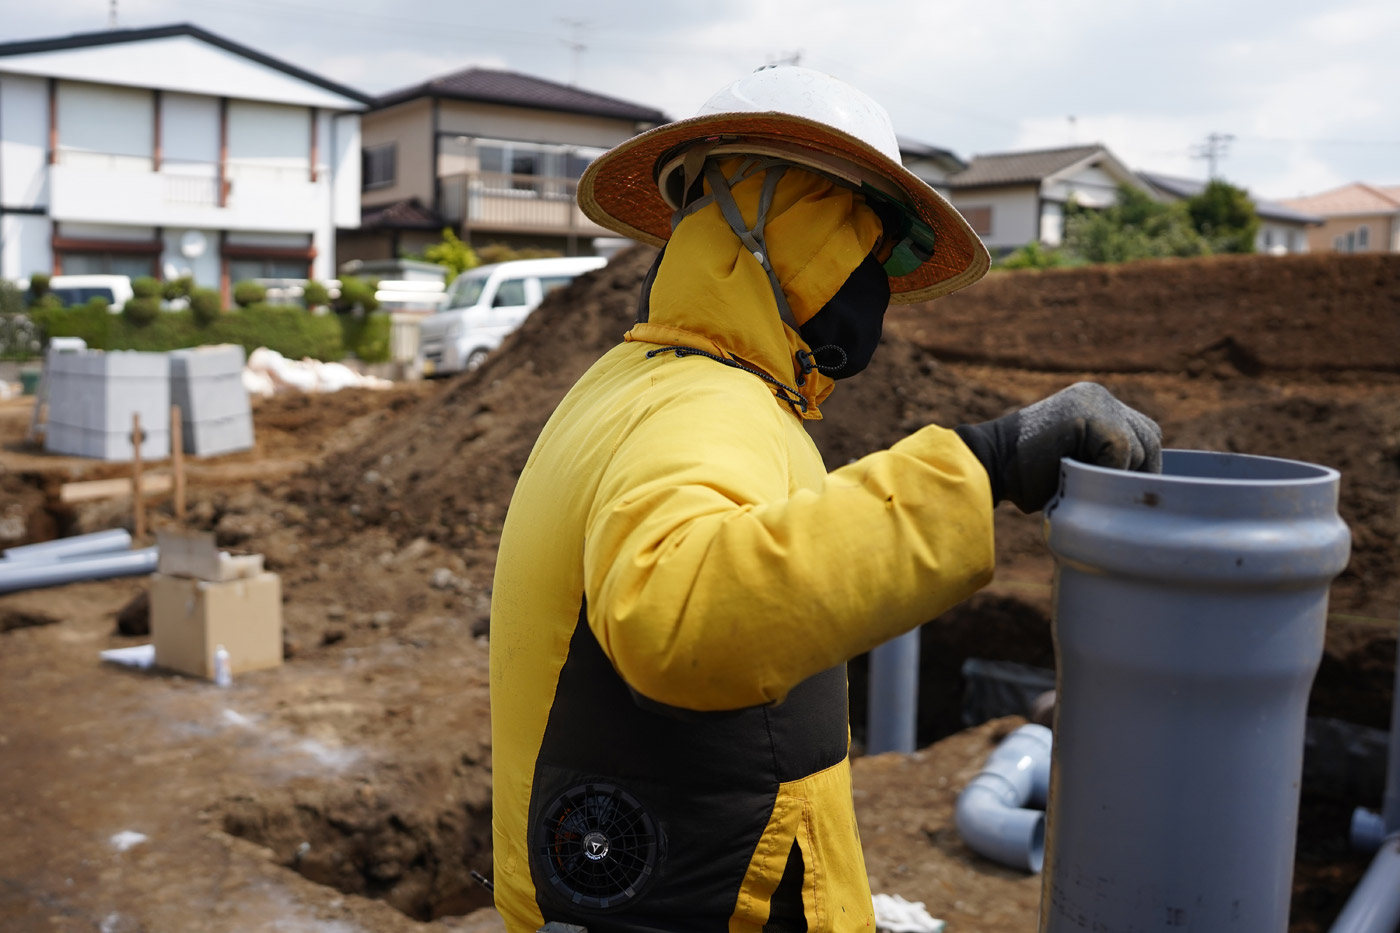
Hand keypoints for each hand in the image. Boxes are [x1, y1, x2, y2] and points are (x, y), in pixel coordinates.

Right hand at [954, 382, 1161, 512]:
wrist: (987, 465)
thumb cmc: (1023, 477)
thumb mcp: (1074, 464)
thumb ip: (1103, 463)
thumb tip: (1142, 489)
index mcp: (1095, 404)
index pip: (1141, 435)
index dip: (1138, 467)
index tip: (1123, 492)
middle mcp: (1100, 396)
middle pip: (1149, 438)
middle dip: (1138, 472)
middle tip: (1115, 497)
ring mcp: (1096, 401)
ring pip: (1141, 446)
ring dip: (1122, 474)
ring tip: (1092, 489)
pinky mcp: (1090, 414)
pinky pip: (1123, 450)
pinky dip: (1111, 473)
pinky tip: (1085, 482)